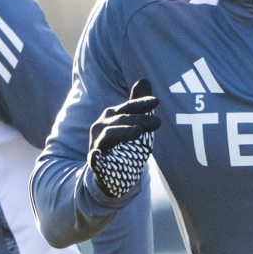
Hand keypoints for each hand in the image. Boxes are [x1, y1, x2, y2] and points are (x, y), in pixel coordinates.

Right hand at [89, 79, 159, 198]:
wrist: (109, 173)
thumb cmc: (122, 145)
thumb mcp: (133, 124)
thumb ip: (138, 105)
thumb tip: (145, 80)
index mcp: (112, 116)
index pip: (128, 107)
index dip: (140, 104)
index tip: (156, 102)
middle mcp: (101, 126)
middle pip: (122, 119)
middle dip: (139, 119)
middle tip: (158, 122)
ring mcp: (96, 143)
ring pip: (109, 134)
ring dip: (124, 132)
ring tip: (139, 132)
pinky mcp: (94, 161)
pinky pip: (94, 159)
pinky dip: (96, 159)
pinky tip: (97, 157)